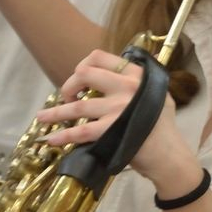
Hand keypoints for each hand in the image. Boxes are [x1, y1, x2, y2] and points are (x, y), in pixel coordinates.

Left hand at [36, 49, 199, 193]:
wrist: (169, 154)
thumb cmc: (161, 126)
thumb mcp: (156, 93)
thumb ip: (138, 80)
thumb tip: (118, 71)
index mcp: (136, 74)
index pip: (99, 57)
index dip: (82, 66)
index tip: (79, 79)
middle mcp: (127, 87)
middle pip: (84, 74)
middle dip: (69, 86)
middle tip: (67, 98)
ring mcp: (118, 109)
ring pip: (78, 105)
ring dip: (55, 113)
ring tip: (41, 117)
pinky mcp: (112, 130)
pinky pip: (81, 131)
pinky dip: (63, 135)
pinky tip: (51, 139)